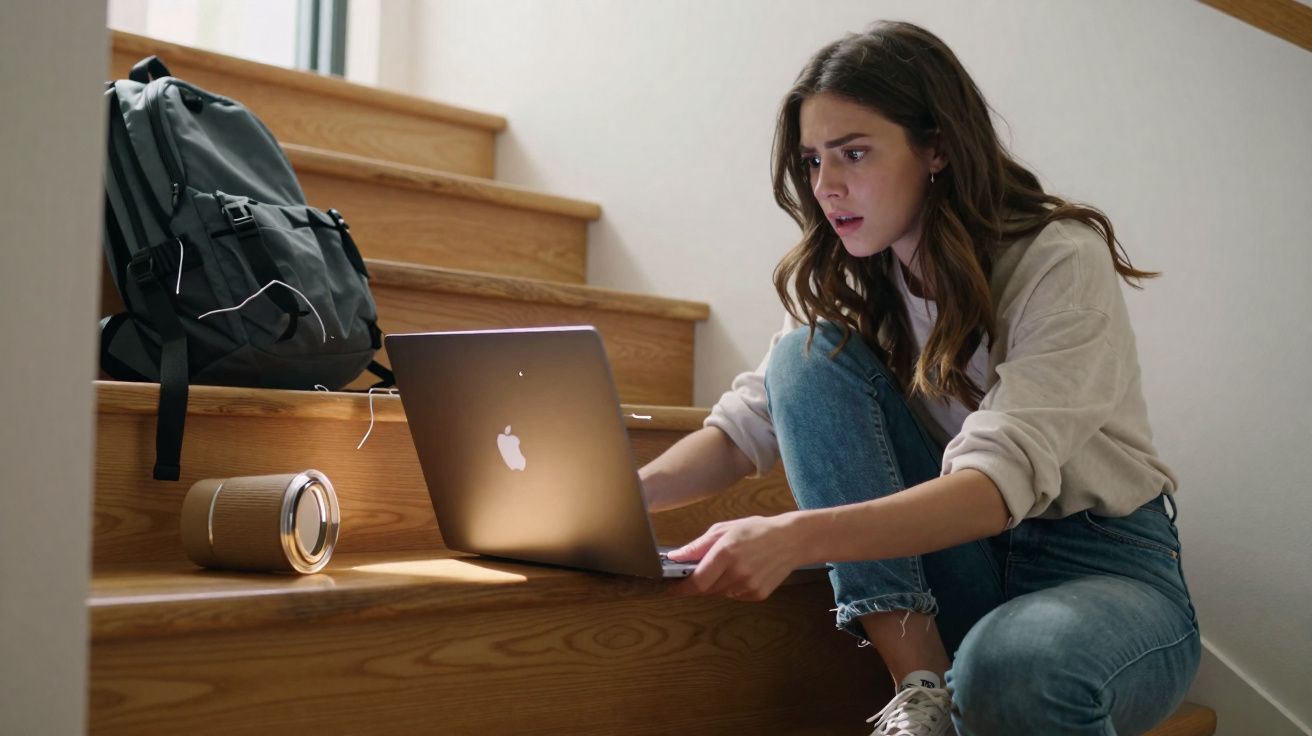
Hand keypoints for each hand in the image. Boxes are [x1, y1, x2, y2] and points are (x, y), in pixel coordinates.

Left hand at [666, 512, 809, 600]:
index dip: (681, 588)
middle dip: (699, 581)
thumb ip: (698, 545)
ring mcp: (749, 586)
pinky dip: (732, 586)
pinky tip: (745, 571)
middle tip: (705, 567)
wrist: (791, 540)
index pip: (697, 581)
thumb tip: (675, 557)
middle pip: (706, 589)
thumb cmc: (756, 530)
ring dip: (717, 583)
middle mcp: (737, 573)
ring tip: (731, 564)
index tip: (671, 588)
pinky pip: (734, 595)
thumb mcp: (725, 529)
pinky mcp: (758, 595)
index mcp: (726, 553)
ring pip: (720, 593)